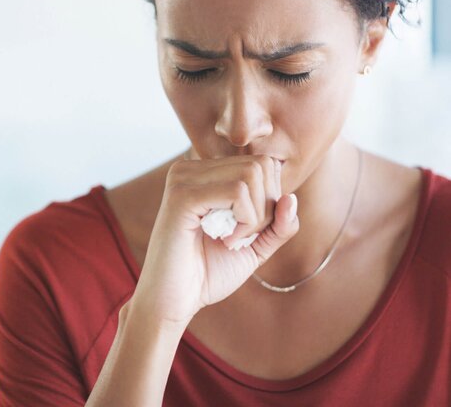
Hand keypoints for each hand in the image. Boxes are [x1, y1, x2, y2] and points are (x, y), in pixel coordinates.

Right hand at [130, 155, 299, 328]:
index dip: (271, 199)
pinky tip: (227, 241)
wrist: (173, 302)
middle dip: (267, 207)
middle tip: (244, 237)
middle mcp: (190, 169)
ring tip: (233, 240)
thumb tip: (292, 199)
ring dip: (256, 216)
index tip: (249, 231)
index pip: (262, 164)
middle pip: (260, 165)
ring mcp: (183, 179)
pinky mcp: (182, 196)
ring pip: (251, 175)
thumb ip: (278, 224)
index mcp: (203, 173)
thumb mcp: (255, 246)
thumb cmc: (207, 274)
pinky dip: (245, 221)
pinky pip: (237, 192)